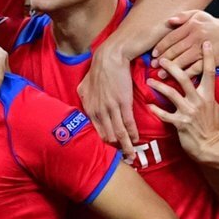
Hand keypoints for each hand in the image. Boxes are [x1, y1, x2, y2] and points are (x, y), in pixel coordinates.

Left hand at [81, 41, 138, 160]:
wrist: (110, 59)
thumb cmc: (98, 71)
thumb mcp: (84, 86)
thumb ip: (84, 97)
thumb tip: (84, 102)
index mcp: (88, 109)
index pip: (96, 132)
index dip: (103, 143)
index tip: (109, 153)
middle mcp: (98, 111)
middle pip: (107, 136)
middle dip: (115, 149)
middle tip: (122, 159)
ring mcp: (111, 108)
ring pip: (119, 133)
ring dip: (125, 146)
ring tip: (131, 156)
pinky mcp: (123, 103)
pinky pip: (128, 123)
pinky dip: (132, 133)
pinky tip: (135, 141)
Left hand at [148, 44, 218, 159]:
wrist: (213, 148)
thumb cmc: (218, 129)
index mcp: (210, 95)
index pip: (209, 72)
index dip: (208, 57)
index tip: (205, 42)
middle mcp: (198, 101)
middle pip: (184, 78)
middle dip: (173, 66)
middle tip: (162, 58)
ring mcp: (188, 112)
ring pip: (171, 94)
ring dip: (159, 86)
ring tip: (149, 79)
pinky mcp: (180, 123)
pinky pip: (164, 115)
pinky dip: (156, 109)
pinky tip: (148, 104)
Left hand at [152, 11, 218, 78]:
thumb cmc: (211, 25)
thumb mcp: (199, 15)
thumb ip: (183, 16)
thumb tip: (169, 21)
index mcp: (192, 26)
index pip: (171, 37)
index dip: (161, 47)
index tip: (153, 54)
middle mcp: (197, 37)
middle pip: (175, 50)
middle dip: (163, 59)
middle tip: (154, 66)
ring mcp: (203, 49)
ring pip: (183, 60)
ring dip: (170, 68)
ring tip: (161, 74)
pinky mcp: (211, 60)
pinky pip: (195, 68)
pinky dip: (186, 73)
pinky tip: (177, 78)